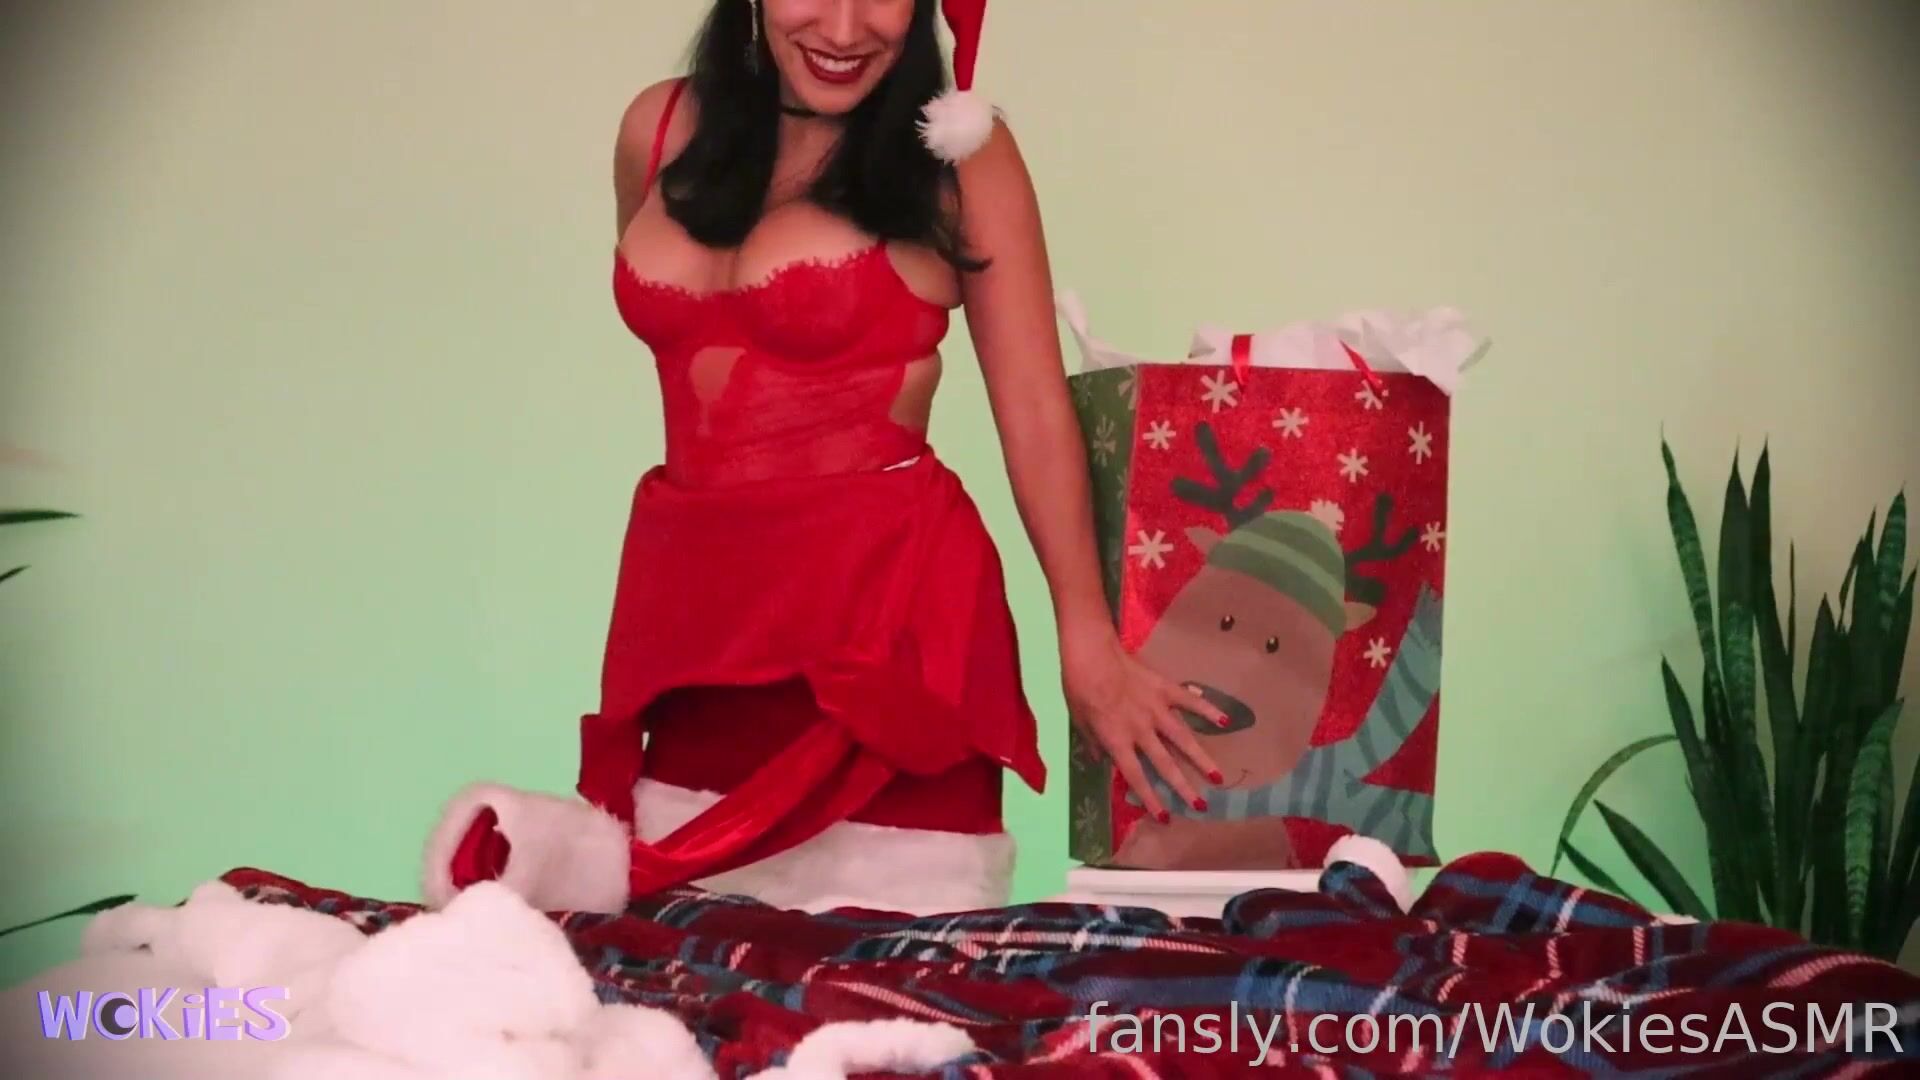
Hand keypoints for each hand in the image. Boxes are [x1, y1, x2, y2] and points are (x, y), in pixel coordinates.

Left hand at [1059, 618, 1227, 822]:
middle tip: (1201, 805)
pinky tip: (1226, 721)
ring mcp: (1156, 709)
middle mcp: (1141, 730)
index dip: (1151, 798)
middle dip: (1183, 787)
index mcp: (1117, 740)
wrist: (1091, 653)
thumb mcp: (1078, 722)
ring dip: (1201, 759)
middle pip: (1165, 764)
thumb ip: (1093, 744)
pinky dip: (1208, 710)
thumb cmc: (1078, 687)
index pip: (1136, 776)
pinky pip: (1189, 702)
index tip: (1166, 816)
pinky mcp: (1165, 689)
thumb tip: (1101, 761)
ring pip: (1183, 739)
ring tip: (1218, 777)